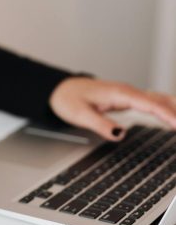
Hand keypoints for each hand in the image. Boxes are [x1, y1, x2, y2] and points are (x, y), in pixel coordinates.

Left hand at [49, 77, 175, 140]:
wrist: (60, 89)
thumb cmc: (68, 99)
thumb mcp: (80, 115)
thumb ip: (101, 124)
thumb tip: (120, 134)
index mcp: (119, 93)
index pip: (151, 104)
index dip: (168, 115)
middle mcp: (127, 92)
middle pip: (161, 100)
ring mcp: (128, 95)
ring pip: (159, 100)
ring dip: (174, 109)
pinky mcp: (127, 100)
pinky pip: (152, 103)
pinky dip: (166, 109)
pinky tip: (173, 117)